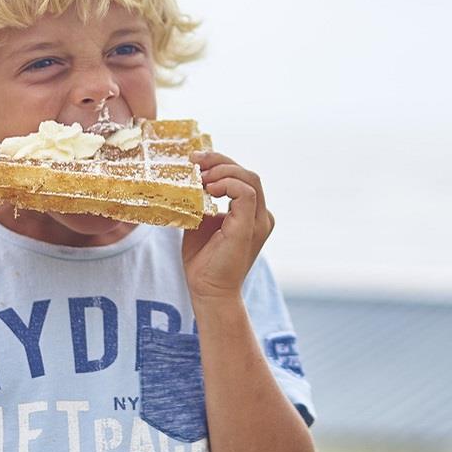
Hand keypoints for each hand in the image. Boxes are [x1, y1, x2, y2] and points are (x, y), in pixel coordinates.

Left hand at [181, 152, 274, 303]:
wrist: (208, 291)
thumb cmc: (204, 261)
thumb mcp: (200, 222)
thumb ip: (202, 201)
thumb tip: (190, 179)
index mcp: (252, 213)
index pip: (241, 177)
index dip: (220, 163)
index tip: (195, 160)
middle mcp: (261, 215)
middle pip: (246, 172)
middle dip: (219, 161)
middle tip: (194, 160)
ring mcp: (259, 221)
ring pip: (249, 178)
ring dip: (222, 171)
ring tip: (200, 177)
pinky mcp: (250, 227)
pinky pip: (247, 193)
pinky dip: (228, 184)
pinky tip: (210, 189)